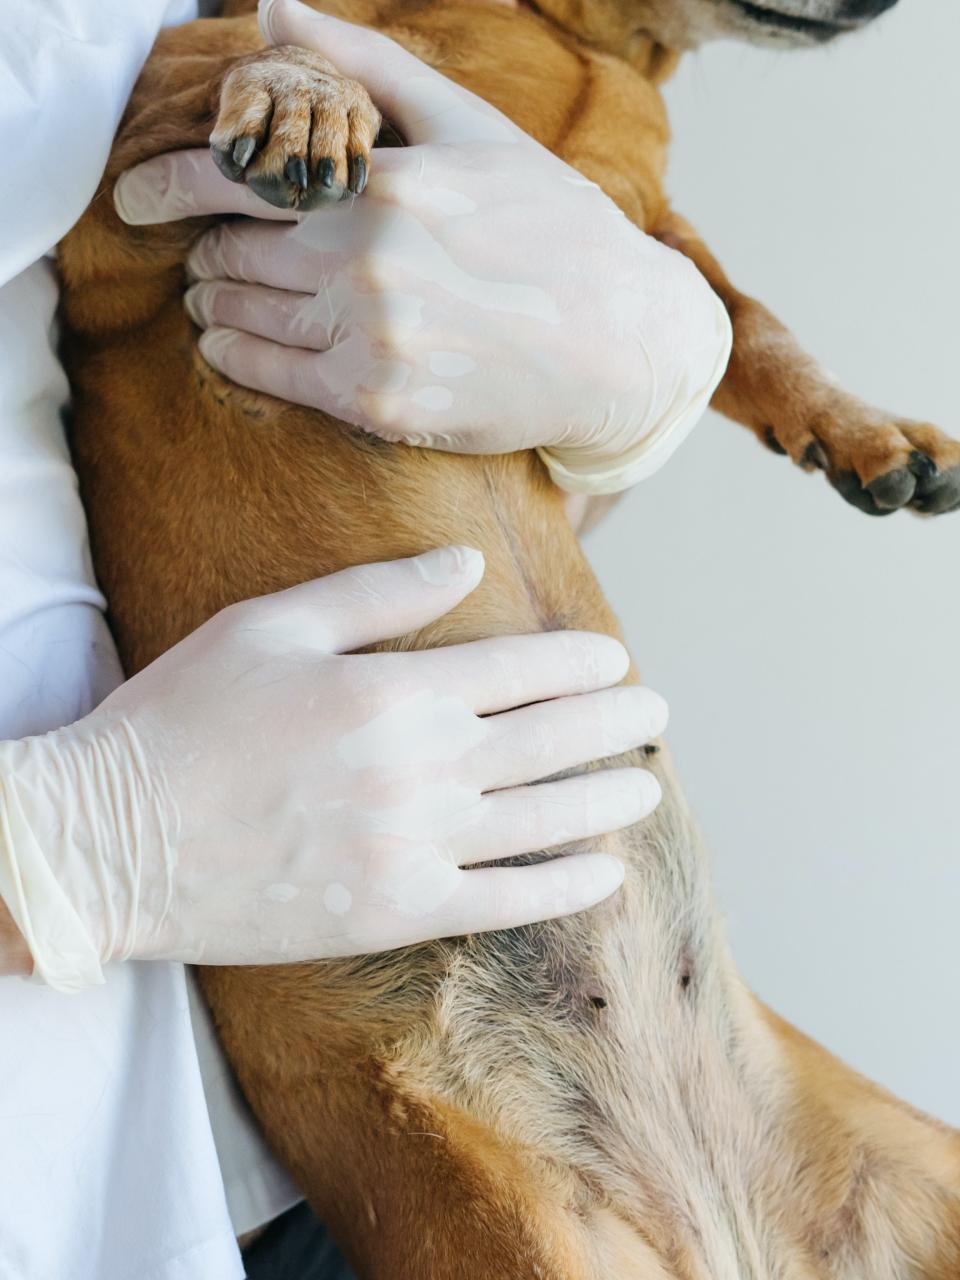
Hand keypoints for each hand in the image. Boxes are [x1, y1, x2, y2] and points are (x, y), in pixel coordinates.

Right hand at [0, 547, 666, 991]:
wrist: (114, 841)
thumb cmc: (185, 719)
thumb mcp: (271, 626)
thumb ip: (378, 593)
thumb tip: (467, 565)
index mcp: (393, 690)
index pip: (521, 670)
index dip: (580, 664)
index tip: (616, 661)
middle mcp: (420, 769)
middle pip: (548, 741)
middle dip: (612, 724)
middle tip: (657, 713)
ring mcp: (413, 847)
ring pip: (542, 820)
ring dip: (605, 799)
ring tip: (648, 785)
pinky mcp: (393, 911)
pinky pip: (503, 901)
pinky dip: (561, 888)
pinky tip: (603, 875)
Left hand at [113, 0, 730, 494]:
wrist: (617, 342)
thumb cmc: (550, 228)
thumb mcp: (472, 128)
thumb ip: (367, 64)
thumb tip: (271, 11)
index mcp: (385, 184)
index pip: (237, 176)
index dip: (170, 186)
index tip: (137, 199)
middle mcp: (368, 261)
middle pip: (231, 252)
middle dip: (209, 252)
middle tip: (207, 256)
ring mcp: (372, 337)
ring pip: (241, 314)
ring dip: (216, 303)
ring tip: (220, 298)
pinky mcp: (378, 402)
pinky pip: (269, 373)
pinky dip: (236, 354)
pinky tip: (231, 342)